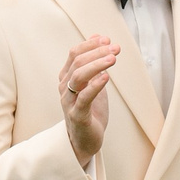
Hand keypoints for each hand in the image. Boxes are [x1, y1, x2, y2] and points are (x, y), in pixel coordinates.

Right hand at [58, 34, 117, 163]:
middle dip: (97, 52)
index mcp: (67, 78)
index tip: (107, 39)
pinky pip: (84, 97)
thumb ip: (95, 65)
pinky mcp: (77, 115)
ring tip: (112, 58)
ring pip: (78, 76)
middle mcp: (64, 87)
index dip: (90, 44)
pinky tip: (106, 77)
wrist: (85, 140)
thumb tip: (99, 39)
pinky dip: (95, 85)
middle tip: (115, 48)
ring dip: (97, 64)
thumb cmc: (90, 111)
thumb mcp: (93, 84)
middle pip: (77, 62)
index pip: (74, 54)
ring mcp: (69, 101)